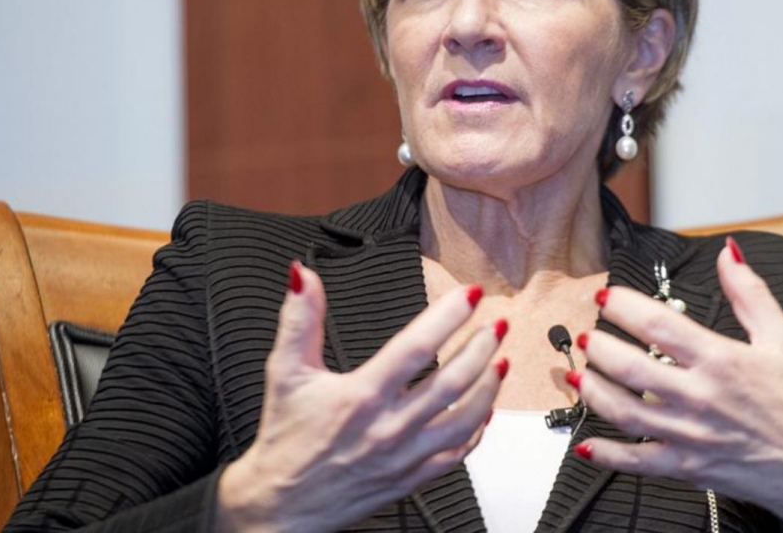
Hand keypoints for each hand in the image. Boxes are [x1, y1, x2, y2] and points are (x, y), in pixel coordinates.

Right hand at [217, 262, 505, 532]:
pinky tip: (485, 408)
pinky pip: (457, 453)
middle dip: (481, 347)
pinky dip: (477, 428)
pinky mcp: (411, 478)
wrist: (282, 506)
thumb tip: (303, 277)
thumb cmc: (286, 438)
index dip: (449, 316)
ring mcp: (405, 455)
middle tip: (496, 323)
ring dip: (489, 386)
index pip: (416, 347)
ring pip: (464, 418)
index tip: (470, 293)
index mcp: (361, 396)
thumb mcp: (285, 372)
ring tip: (500, 358)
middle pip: (452, 381)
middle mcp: (389, 427)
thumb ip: (299, 320)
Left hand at [572, 238, 782, 532]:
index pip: (658, 324)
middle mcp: (700, 396)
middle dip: (599, 347)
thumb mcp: (782, 337)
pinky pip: (637, 461)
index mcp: (720, 359)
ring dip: (592, 391)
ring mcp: (690, 434)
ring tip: (577, 374)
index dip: (624, 306)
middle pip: (631, 367)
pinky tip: (586, 444)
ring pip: (624, 411)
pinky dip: (608, 455)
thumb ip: (750, 292)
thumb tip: (728, 253)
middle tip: (585, 334)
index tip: (606, 296)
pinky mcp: (687, 466)